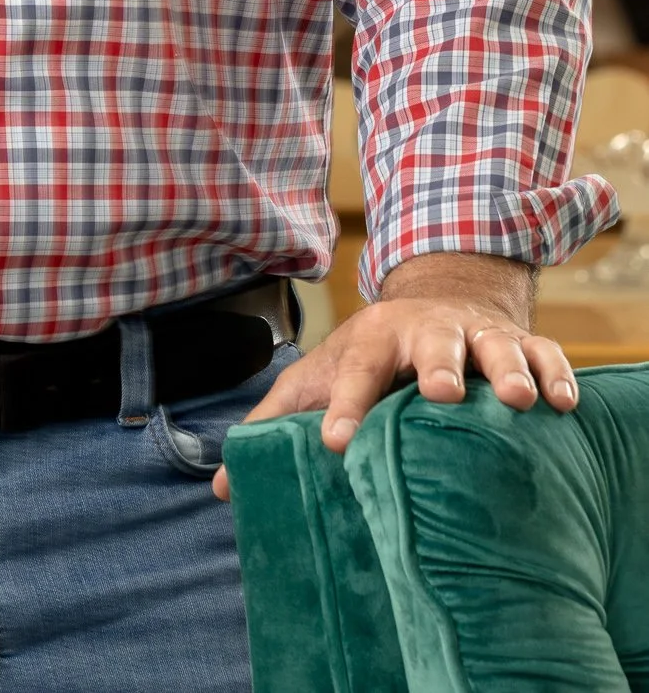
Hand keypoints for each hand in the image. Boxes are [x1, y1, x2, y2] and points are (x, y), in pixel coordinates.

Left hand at [210, 251, 575, 501]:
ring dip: (503, 369)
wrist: (431, 300)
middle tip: (438, 393)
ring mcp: (475, 335)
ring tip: (516, 400)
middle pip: (430, 342)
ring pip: (492, 345)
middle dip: (434, 365)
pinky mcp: (518, 342)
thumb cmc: (369, 358)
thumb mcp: (319, 378)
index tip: (340, 444)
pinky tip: (561, 403)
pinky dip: (553, 373)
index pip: (356, 369)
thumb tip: (223, 484)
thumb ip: (276, 426)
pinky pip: (542, 352)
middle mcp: (425, 331)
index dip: (347, 405)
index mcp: (372, 340)